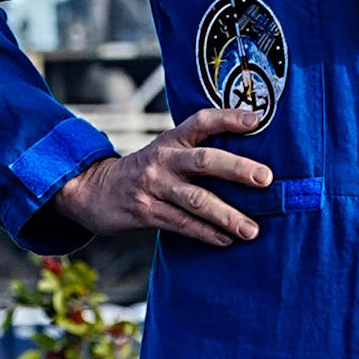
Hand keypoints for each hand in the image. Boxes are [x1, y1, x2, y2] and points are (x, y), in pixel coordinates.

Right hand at [54, 106, 273, 251]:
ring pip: (196, 200)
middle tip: (265, 179)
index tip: (256, 121)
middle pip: (204, 161)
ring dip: (227, 215)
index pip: (201, 122)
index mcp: (170, 140)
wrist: (92, 190)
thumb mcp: (164, 153)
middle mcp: (162, 159)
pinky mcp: (145, 211)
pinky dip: (206, 233)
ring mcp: (153, 186)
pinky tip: (226, 240)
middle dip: (237, 169)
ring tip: (252, 229)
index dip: (227, 118)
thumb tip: (247, 166)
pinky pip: (181, 223)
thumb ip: (195, 154)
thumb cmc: (144, 172)